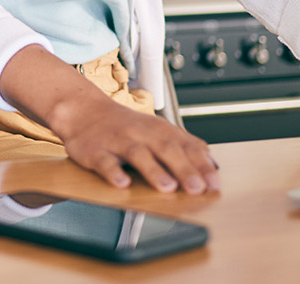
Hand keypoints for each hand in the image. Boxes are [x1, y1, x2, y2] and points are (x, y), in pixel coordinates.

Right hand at [50, 97, 220, 194]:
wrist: (84, 111)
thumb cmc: (125, 126)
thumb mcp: (157, 130)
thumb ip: (185, 146)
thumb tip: (213, 165)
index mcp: (159, 130)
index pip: (186, 146)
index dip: (202, 165)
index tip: (215, 184)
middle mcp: (141, 133)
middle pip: (166, 149)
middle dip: (184, 169)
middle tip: (198, 188)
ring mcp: (118, 141)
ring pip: (138, 154)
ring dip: (153, 171)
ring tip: (167, 187)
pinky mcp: (95, 151)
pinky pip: (105, 162)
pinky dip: (113, 173)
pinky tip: (122, 183)